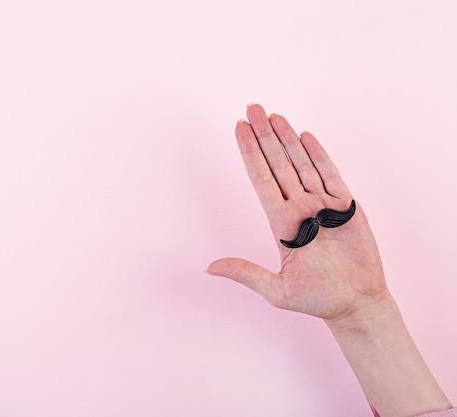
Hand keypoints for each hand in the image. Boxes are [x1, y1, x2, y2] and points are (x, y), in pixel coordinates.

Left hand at [207, 104, 387, 321]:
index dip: (249, 154)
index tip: (239, 128)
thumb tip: (208, 267)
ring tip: (273, 115)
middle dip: (264, 136)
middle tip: (252, 108)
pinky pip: (331, 174)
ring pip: (302, 163)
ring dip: (287, 139)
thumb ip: (245, 273)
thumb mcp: (276, 290)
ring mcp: (322, 205)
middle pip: (278, 164)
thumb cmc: (317, 299)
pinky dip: (319, 155)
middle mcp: (299, 208)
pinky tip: (304, 136)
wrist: (356, 305)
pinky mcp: (346, 207)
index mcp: (281, 224)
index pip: (261, 180)